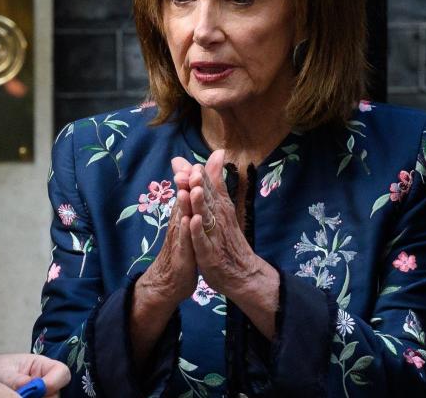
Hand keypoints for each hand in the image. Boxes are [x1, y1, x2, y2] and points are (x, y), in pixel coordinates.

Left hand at [0, 354, 70, 396]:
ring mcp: (41, 393)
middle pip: (57, 393)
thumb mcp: (3, 372)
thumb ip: (17, 380)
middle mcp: (45, 380)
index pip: (61, 372)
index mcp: (41, 365)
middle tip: (21, 397)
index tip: (38, 391)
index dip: (54, 382)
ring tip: (16, 396)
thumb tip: (32, 387)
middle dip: (43, 397)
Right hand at [135, 157, 198, 305]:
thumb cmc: (182, 250)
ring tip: (187, 189)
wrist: (170, 281)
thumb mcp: (186, 225)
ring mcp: (180, 239)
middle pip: (182, 202)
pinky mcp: (183, 255)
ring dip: (184, 204)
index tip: (195, 161)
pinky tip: (188, 221)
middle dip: (186, 186)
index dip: (190, 179)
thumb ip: (188, 203)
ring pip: (181, 218)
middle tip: (189, 167)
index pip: (186, 194)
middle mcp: (179, 224)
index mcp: (182, 216)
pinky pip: (185, 241)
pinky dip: (186, 230)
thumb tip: (189, 184)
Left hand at [186, 150, 278, 338]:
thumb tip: (217, 153)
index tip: (183, 161)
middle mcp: (218, 218)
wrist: (242, 273)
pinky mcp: (210, 254)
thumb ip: (217, 180)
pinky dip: (199, 231)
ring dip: (200, 203)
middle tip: (187, 169)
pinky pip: (203, 241)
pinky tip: (194, 222)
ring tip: (193, 189)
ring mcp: (214, 236)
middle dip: (197, 184)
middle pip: (207, 199)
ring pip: (206, 217)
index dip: (196, 174)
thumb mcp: (222, 208)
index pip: (208, 187)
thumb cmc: (228, 238)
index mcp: (220, 207)